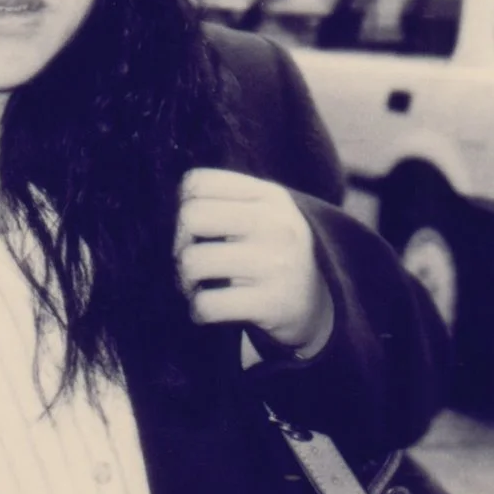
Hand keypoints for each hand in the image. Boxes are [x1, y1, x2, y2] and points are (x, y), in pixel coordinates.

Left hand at [175, 168, 335, 357]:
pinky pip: (206, 304)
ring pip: (192, 262)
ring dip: (184, 281)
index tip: (195, 230)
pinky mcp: (270, 303)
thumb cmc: (278, 255)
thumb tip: (169, 211)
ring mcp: (275, 264)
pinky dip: (198, 311)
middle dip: (179, 244)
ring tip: (198, 287)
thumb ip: (227, 201)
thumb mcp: (266, 215)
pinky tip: (209, 309)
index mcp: (270, 196)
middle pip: (190, 217)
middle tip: (192, 261)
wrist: (325, 306)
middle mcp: (274, 224)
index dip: (183, 207)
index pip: (198, 182)